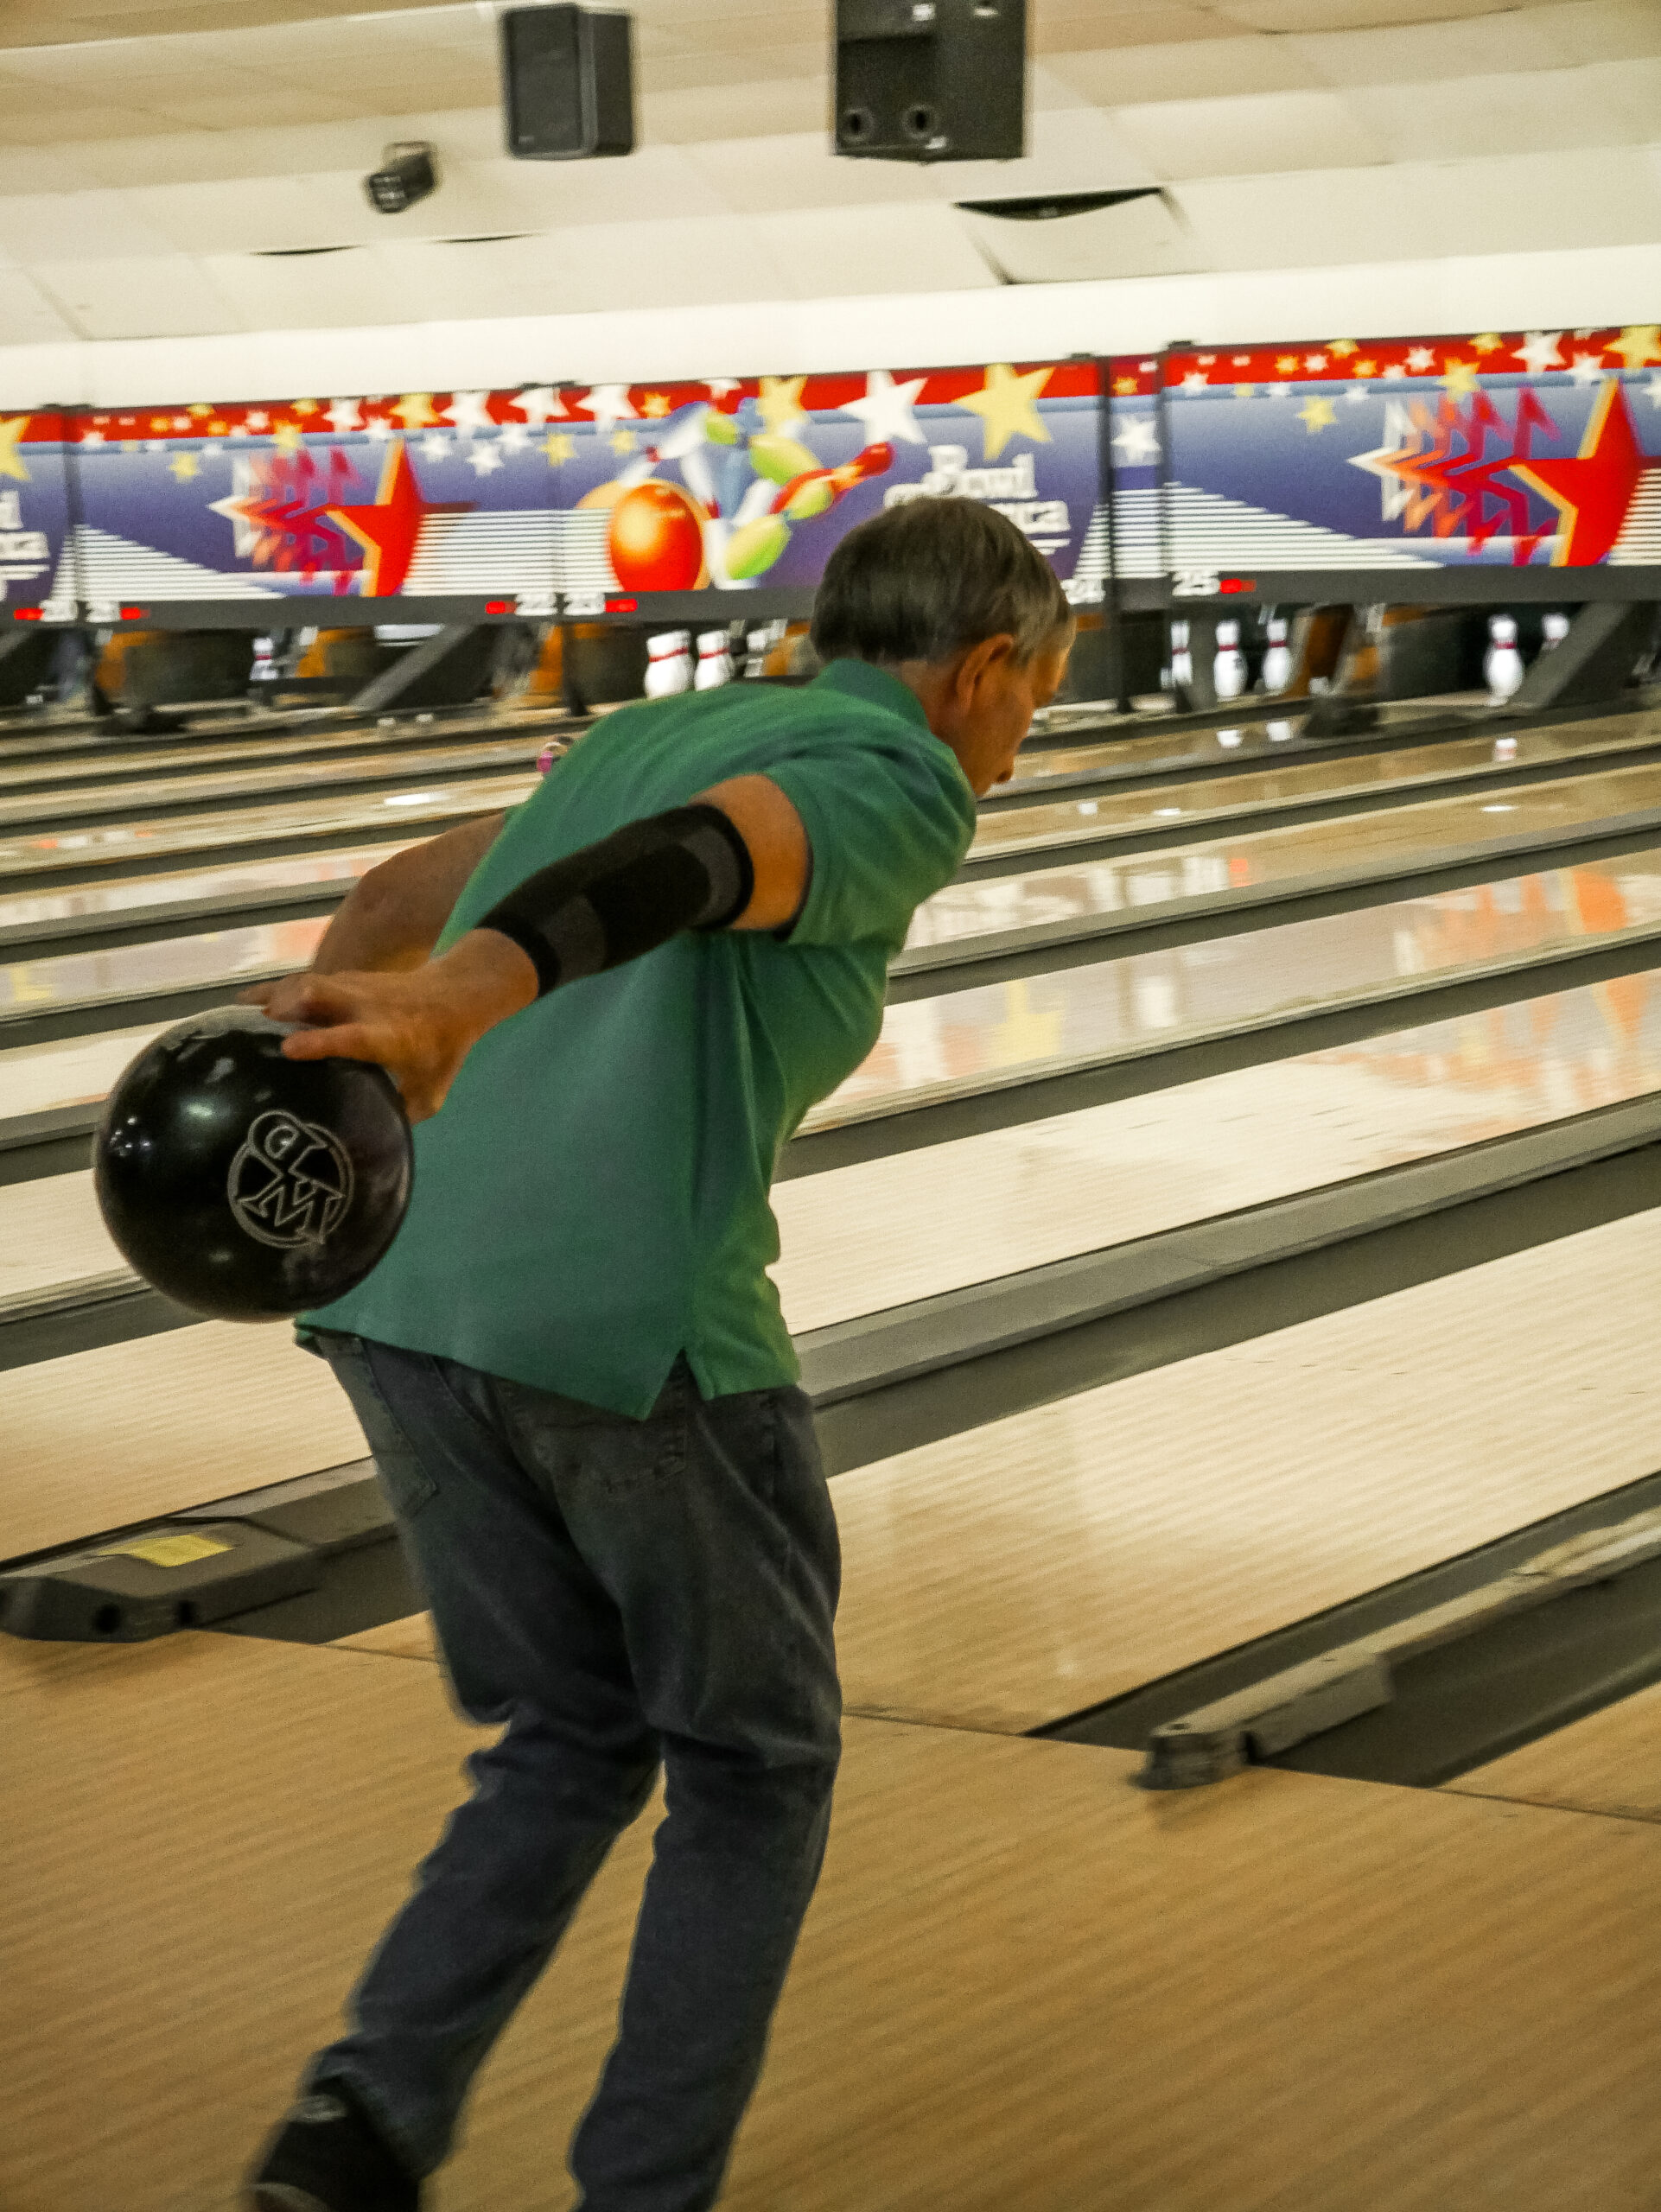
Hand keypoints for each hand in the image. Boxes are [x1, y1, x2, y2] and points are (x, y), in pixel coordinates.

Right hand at [241, 930, 538, 1121]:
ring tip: (235, 1019)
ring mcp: (353, 987)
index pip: (351, 1037)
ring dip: (273, 998)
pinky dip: (275, 990)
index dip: (320, 1042)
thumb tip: (367, 1148)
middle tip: (249, 1031)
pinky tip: (244, 1004)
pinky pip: (304, 980)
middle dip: (285, 1008)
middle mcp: (365, 1007)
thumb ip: (399, 1115)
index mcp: (387, 1036)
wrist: (455, 994)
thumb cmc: (441, 1049)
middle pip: (320, 995)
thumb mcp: (429, 1091)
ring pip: (308, 983)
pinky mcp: (343, 978)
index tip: (289, 1049)